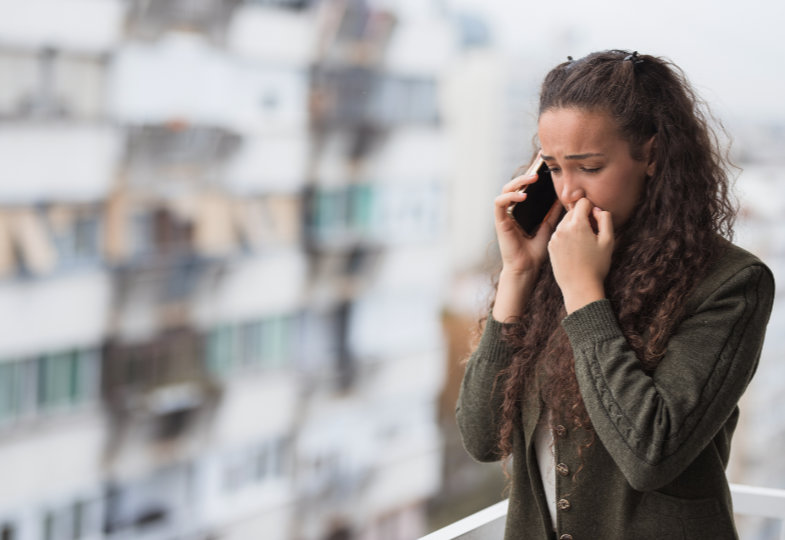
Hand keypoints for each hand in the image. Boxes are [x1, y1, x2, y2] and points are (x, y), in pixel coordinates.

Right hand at [494, 171, 561, 276]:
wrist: (527, 268)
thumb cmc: (536, 252)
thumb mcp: (549, 226)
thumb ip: (553, 212)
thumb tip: (563, 197)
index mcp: (522, 211)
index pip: (524, 188)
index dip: (530, 176)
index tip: (542, 167)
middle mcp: (511, 210)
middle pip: (515, 185)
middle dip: (526, 175)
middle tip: (539, 171)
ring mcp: (504, 215)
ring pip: (505, 190)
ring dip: (518, 182)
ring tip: (532, 179)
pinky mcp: (500, 221)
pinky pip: (499, 203)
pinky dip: (510, 196)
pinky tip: (522, 196)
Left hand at [547, 198, 613, 313]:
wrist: (579, 287)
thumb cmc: (597, 265)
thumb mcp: (608, 240)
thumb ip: (605, 219)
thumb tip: (596, 209)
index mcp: (577, 224)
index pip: (582, 202)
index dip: (592, 209)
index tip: (596, 221)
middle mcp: (562, 228)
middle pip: (572, 211)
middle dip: (582, 217)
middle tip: (591, 234)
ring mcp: (554, 237)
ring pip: (565, 223)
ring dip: (574, 227)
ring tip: (583, 245)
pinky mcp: (550, 246)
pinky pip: (559, 234)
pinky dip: (567, 237)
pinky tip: (574, 251)